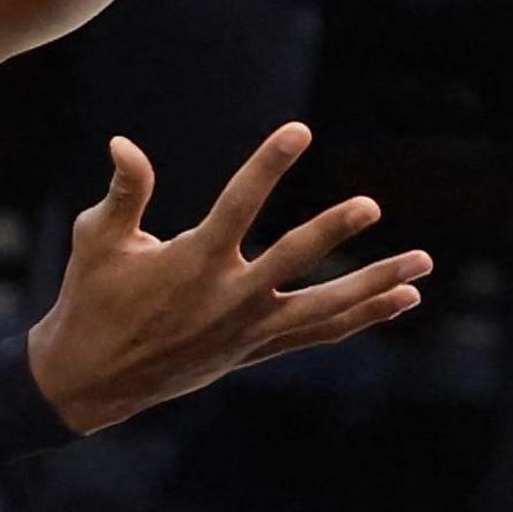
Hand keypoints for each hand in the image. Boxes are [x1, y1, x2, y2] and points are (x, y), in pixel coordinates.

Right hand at [26, 125, 431, 434]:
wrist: (91, 379)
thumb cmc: (92, 299)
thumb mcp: (97, 239)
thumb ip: (124, 192)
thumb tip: (124, 144)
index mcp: (193, 262)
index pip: (240, 204)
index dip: (269, 164)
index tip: (299, 131)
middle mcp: (229, 298)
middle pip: (295, 261)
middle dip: (334, 232)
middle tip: (371, 206)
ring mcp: (248, 330)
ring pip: (325, 308)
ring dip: (375, 286)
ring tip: (422, 267)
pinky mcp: (256, 350)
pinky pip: (319, 333)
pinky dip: (361, 317)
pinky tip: (397, 299)